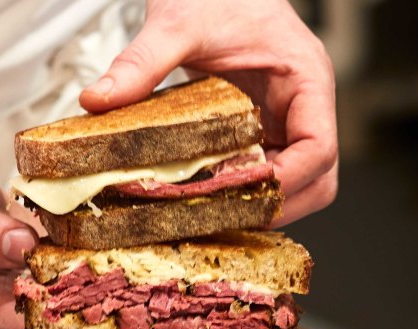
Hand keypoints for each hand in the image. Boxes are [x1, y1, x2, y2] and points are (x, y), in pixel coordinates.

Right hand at [0, 149, 233, 328]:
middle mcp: (37, 302)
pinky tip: (169, 262)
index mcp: (9, 309)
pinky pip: (104, 271)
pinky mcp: (58, 255)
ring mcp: (50, 280)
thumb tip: (23, 247)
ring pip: (111, 306)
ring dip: (158, 310)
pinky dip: (137, 273)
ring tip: (211, 307)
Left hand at [80, 0, 337, 225]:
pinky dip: (245, 189)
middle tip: (226, 215)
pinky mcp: (263, 129)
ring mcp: (284, 121)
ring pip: (296, 182)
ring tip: (213, 209)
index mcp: (305, 79)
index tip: (243, 194)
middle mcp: (302, 106)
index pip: (319, 148)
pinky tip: (209, 193)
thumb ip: (141, 62)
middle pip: (317, 178)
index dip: (288, 182)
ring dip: (260, 202)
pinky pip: (267, 171)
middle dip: (277, 203)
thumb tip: (98, 100)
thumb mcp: (179, 24)